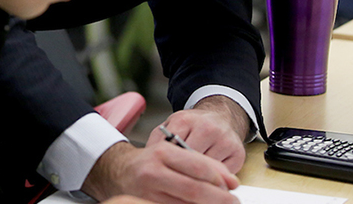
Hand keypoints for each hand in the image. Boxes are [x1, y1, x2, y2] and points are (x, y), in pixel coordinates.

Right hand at [81, 140, 239, 203]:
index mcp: (161, 153)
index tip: (233, 185)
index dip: (220, 178)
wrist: (118, 172)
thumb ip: (199, 162)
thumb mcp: (171, 152)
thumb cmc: (148, 162)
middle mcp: (153, 172)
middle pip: (194, 189)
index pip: (198, 166)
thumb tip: (229, 181)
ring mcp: (148, 193)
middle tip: (233, 202)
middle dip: (219, 198)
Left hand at [147, 96, 249, 172]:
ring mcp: (225, 141)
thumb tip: (147, 157)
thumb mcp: (172, 125)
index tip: (163, 171)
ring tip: (191, 176)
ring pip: (207, 170)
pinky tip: (207, 175)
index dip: (167, 162)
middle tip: (176, 177)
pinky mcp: (238, 154)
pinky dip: (214, 178)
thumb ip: (158, 139)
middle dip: (182, 171)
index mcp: (185, 119)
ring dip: (198, 176)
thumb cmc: (193, 125)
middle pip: (191, 161)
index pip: (172, 147)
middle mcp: (208, 128)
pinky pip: (222, 175)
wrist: (220, 117)